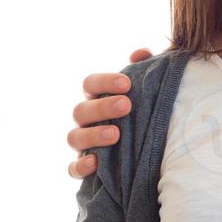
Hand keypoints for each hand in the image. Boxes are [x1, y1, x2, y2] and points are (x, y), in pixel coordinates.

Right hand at [67, 48, 151, 177]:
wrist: (148, 152)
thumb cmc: (143, 112)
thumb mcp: (146, 90)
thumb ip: (144, 70)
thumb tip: (142, 52)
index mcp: (96, 98)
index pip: (90, 84)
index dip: (105, 82)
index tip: (126, 83)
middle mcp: (85, 120)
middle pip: (81, 109)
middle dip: (103, 107)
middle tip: (126, 105)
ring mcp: (81, 144)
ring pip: (74, 138)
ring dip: (93, 135)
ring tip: (116, 135)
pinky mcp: (82, 168)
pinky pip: (73, 169)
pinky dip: (80, 166)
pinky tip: (95, 163)